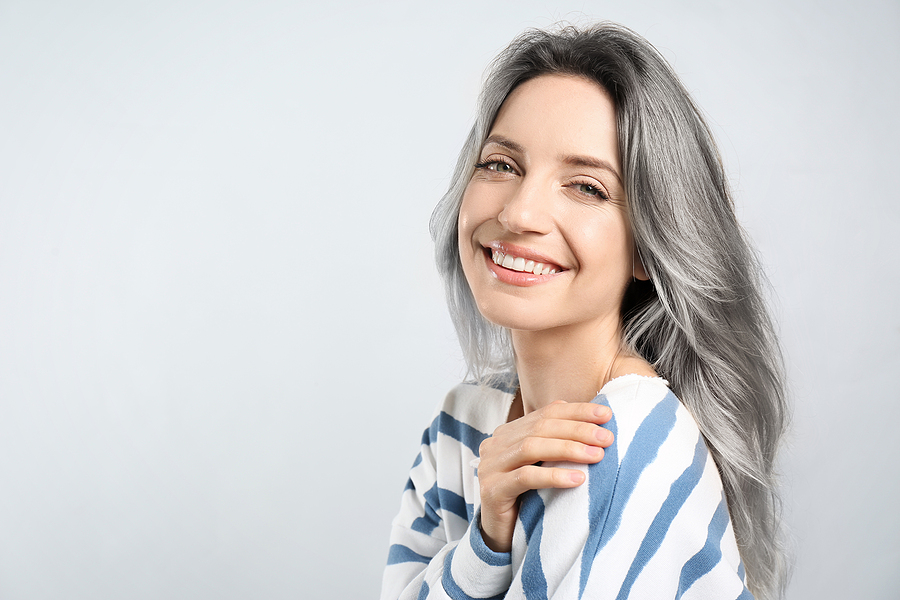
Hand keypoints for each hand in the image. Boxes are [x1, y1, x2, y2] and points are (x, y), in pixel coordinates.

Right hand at [477, 400, 613, 552]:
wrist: (501, 534)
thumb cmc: (528, 497)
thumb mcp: (543, 464)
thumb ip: (558, 442)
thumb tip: (596, 421)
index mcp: (509, 431)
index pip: (547, 412)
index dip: (577, 411)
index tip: (607, 414)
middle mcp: (496, 443)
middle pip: (541, 427)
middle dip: (578, 430)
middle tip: (607, 438)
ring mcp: (490, 465)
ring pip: (532, 447)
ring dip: (568, 449)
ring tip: (597, 455)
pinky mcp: (491, 489)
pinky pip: (525, 477)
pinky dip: (553, 476)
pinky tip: (578, 479)